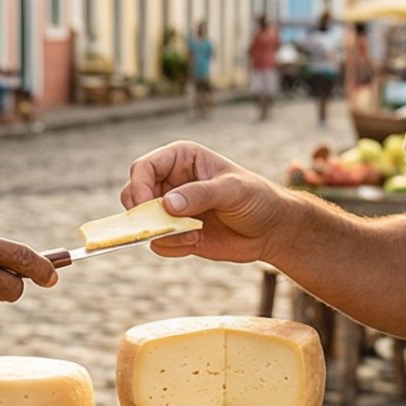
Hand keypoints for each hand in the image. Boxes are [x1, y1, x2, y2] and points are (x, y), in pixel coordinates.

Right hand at [118, 142, 293, 264]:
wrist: (272, 229)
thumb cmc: (257, 198)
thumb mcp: (233, 190)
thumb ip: (201, 194)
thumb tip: (168, 204)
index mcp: (181, 158)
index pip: (144, 168)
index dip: (139, 186)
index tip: (147, 206)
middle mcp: (171, 181)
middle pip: (134, 194)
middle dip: (143, 213)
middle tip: (161, 225)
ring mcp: (171, 209)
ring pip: (142, 222)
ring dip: (161, 232)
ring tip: (192, 234)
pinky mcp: (176, 233)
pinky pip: (157, 242)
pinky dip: (170, 246)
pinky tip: (195, 242)